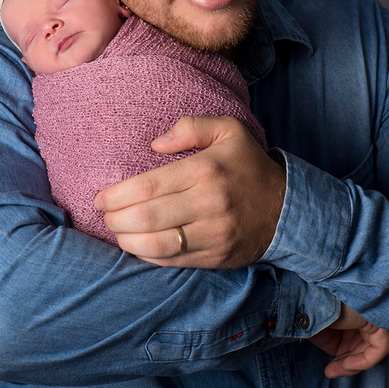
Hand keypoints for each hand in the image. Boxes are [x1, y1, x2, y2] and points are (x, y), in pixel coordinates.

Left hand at [93, 115, 285, 268]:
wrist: (287, 209)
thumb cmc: (248, 166)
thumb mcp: (229, 130)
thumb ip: (191, 126)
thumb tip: (155, 144)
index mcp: (206, 170)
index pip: (148, 186)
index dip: (116, 195)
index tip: (101, 197)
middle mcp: (209, 204)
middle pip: (147, 218)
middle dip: (116, 219)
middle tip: (104, 214)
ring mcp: (214, 234)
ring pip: (157, 245)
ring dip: (127, 241)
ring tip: (117, 230)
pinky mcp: (215, 257)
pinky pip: (172, 261)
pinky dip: (147, 256)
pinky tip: (137, 245)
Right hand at [308, 303, 388, 378]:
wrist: (310, 296)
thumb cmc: (313, 309)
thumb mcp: (322, 333)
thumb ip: (334, 347)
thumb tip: (339, 363)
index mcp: (350, 314)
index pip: (354, 342)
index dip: (342, 359)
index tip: (329, 371)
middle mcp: (364, 315)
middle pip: (361, 347)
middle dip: (346, 363)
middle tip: (331, 372)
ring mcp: (373, 316)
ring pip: (371, 350)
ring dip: (352, 365)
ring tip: (335, 370)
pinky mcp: (379, 320)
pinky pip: (380, 348)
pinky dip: (365, 361)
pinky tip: (348, 365)